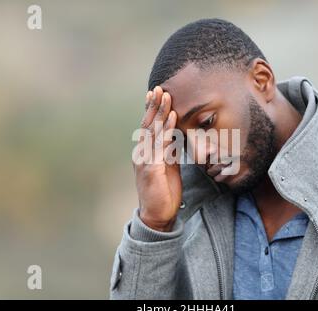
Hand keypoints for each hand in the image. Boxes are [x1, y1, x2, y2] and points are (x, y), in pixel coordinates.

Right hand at [133, 86, 181, 231]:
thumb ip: (170, 150)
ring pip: (153, 132)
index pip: (148, 127)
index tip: (157, 93)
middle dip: (154, 106)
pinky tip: (171, 118)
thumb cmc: (164, 190)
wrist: (158, 215)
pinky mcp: (152, 169)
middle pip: (148, 125)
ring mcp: (145, 161)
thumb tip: (175, 135)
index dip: (152, 110)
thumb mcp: (169, 166)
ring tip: (166, 96)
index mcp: (146, 153)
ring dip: (160, 112)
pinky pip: (160, 145)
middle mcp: (142, 154)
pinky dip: (166, 130)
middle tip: (159, 87)